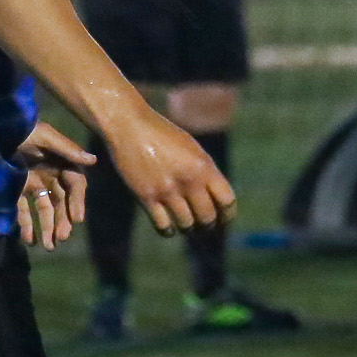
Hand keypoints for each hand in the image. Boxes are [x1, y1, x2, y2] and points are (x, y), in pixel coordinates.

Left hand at [14, 119, 94, 249]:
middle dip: (62, 221)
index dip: (77, 202)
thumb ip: (66, 149)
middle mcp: (49, 175)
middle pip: (60, 202)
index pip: (74, 186)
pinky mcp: (15, 190)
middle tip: (61, 239)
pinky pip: (24, 210)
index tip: (77, 219)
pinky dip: (26, 225)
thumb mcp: (43, 136)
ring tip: (47, 246)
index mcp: (59, 162)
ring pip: (44, 210)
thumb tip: (93, 160)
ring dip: (47, 228)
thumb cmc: (19, 129)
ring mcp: (32, 183)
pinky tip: (28, 239)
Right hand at [105, 102, 236, 235]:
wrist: (129, 125)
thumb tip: (217, 203)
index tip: (223, 222)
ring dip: (188, 229)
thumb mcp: (191, 149)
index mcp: (204, 166)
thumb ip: (204, 173)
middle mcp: (188, 179)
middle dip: (207, 226)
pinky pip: (164, 227)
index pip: (227, 201)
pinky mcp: (146, 197)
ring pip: (186, 225)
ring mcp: (167, 189)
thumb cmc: (162, 136)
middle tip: (203, 227)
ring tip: (185, 226)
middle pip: (207, 218)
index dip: (228, 216)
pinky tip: (169, 227)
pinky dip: (169, 231)